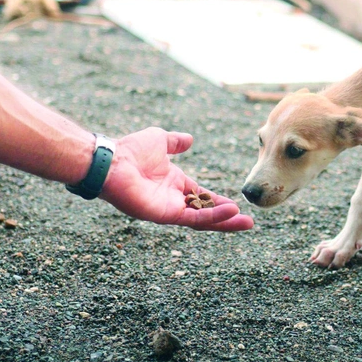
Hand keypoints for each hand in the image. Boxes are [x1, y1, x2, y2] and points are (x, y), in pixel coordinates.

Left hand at [99, 127, 253, 230]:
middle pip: (205, 213)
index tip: (237, 204)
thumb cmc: (131, 150)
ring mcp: (169, 209)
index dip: (219, 201)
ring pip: (202, 220)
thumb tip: (189, 139)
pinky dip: (212, 217)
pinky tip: (230, 212)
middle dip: (227, 218)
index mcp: (173, 184)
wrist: (113, 161)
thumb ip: (175, 142)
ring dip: (224, 221)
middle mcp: (172, 199)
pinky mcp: (165, 215)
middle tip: (248, 222)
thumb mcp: (160, 140)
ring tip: (245, 222)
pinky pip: (193, 218)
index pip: (201, 196)